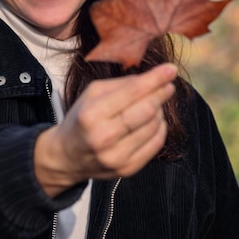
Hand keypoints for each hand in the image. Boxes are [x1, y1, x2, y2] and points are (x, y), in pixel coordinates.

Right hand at [34, 63, 177, 196]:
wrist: (67, 157)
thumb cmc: (81, 119)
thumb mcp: (91, 94)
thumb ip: (121, 85)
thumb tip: (152, 79)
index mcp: (91, 113)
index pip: (132, 92)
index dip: (155, 79)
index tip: (171, 69)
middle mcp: (104, 137)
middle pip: (146, 110)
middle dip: (161, 94)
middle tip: (168, 85)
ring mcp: (117, 156)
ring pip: (154, 126)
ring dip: (159, 111)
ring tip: (153, 105)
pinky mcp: (127, 169)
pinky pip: (155, 144)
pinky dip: (159, 128)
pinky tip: (153, 121)